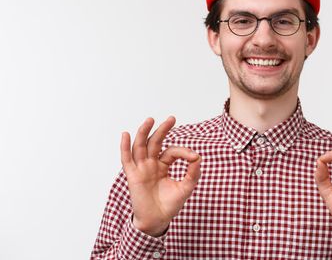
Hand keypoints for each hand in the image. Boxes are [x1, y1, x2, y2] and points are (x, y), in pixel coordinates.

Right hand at [120, 116, 200, 236]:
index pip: (172, 152)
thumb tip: (198, 158)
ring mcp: (141, 169)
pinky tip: (126, 134)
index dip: (184, 152)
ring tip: (151, 119)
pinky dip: (125, 147)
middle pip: (155, 142)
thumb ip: (193, 174)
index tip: (195, 157)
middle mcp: (151, 164)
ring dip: (144, 132)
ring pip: (140, 146)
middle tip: (172, 118)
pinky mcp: (133, 176)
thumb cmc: (170, 204)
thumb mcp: (186, 187)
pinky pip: (127, 160)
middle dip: (162, 130)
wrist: (157, 220)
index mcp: (163, 165)